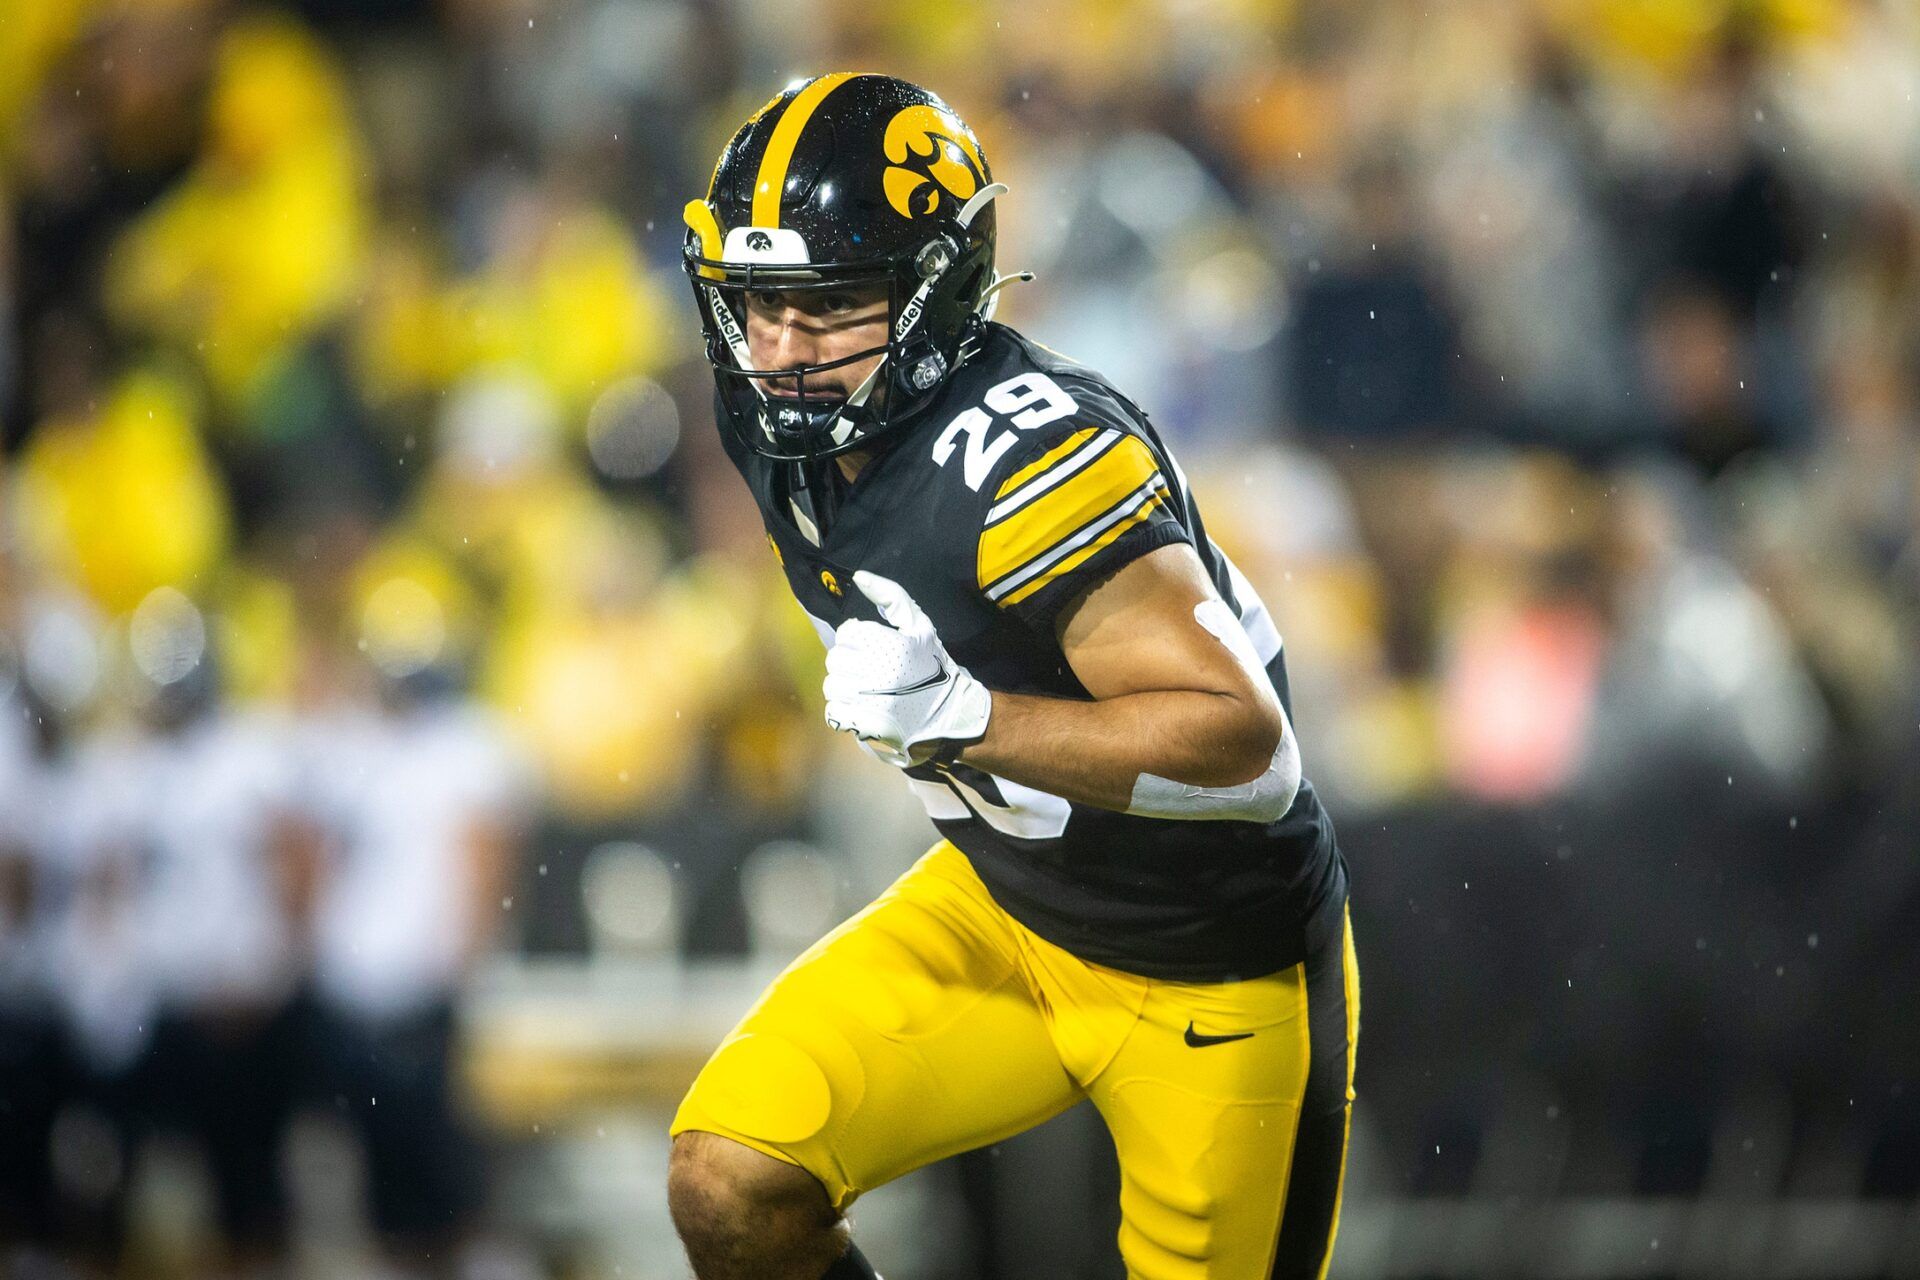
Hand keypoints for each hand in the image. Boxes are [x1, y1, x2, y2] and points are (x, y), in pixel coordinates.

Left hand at [823, 571, 991, 767]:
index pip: (847, 632)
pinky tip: (862, 707)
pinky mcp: (865, 726)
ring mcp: (870, 702)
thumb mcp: (919, 625)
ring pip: (831, 685)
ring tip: (865, 689)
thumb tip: (858, 576)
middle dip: (850, 662)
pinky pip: (833, 711)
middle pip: (835, 658)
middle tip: (870, 670)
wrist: (949, 714)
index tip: (875, 648)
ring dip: (845, 686)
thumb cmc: (931, 665)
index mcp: (891, 645)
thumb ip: (891, 596)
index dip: (858, 638)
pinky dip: (844, 710)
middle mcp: (878, 673)